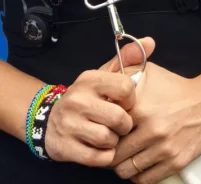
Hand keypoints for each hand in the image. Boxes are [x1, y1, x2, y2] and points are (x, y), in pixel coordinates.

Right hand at [41, 37, 154, 167]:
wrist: (50, 120)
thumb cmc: (86, 98)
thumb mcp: (103, 75)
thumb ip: (126, 59)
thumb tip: (150, 42)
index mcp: (90, 79)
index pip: (124, 87)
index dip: (130, 100)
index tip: (125, 104)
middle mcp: (78, 100)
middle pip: (118, 118)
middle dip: (124, 125)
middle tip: (120, 125)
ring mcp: (69, 124)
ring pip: (107, 139)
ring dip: (113, 142)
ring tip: (109, 136)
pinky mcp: (65, 147)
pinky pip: (97, 158)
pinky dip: (105, 157)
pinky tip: (101, 149)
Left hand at [111, 62, 200, 183]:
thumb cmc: (175, 88)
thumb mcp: (149, 73)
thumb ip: (124, 75)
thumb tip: (104, 91)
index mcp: (140, 108)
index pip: (108, 132)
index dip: (104, 134)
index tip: (105, 134)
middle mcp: (151, 130)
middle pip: (115, 157)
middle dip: (111, 155)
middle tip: (114, 150)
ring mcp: (163, 149)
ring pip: (128, 172)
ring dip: (124, 167)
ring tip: (127, 158)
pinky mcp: (174, 162)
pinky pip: (145, 180)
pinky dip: (139, 177)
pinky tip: (141, 165)